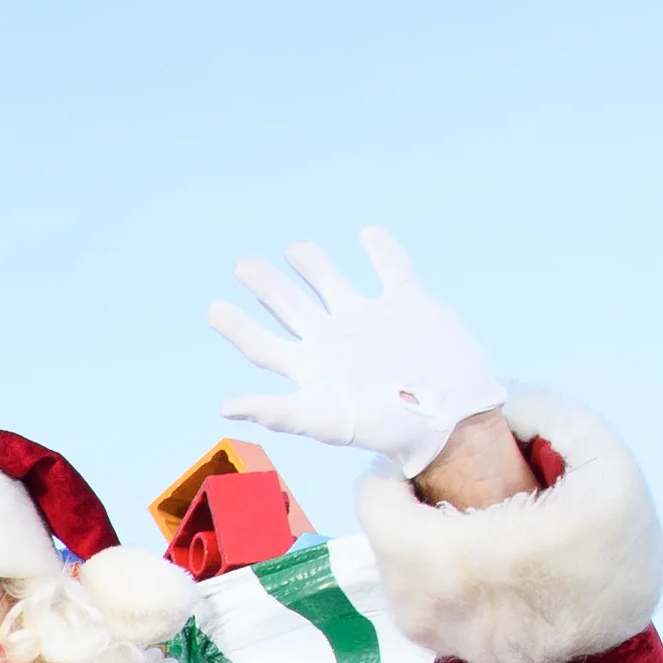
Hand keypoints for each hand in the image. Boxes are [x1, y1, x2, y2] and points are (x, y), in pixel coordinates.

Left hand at [207, 226, 503, 483]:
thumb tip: (226, 409)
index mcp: (312, 369)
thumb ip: (278, 411)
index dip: (238, 328)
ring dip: (314, 267)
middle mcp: (335, 342)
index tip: (214, 308)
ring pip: (334, 285)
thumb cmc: (384, 428)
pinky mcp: (408, 306)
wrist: (447, 417)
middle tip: (244, 265)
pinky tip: (369, 234)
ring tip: (294, 249)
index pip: (264, 345)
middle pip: (292, 309)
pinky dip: (382, 252)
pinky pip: (393, 272)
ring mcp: (370, 322)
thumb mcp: (325, 421)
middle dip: (268, 287)